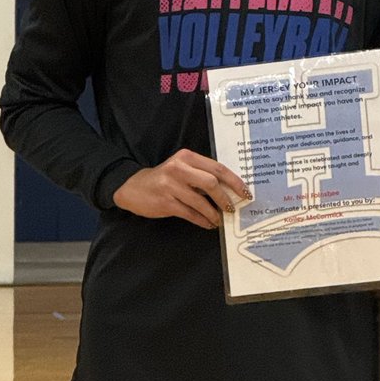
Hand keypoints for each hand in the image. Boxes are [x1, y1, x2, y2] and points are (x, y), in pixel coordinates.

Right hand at [112, 149, 251, 229]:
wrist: (134, 187)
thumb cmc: (164, 178)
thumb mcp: (182, 168)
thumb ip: (201, 173)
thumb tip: (230, 190)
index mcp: (187, 156)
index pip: (217, 167)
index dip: (234, 181)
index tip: (245, 192)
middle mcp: (179, 168)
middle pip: (211, 183)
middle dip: (225, 198)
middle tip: (232, 209)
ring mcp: (171, 185)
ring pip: (201, 201)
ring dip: (214, 213)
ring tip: (219, 220)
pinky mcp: (165, 202)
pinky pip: (190, 213)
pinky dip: (202, 220)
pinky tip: (207, 224)